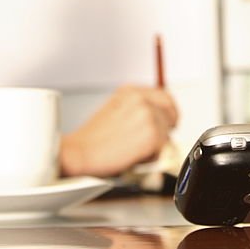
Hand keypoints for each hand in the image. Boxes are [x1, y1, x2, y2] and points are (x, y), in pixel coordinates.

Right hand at [61, 86, 178, 176]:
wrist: (78, 154)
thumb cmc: (91, 140)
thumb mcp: (114, 112)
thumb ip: (136, 111)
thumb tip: (157, 121)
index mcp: (130, 91)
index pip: (164, 97)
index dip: (167, 113)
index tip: (167, 123)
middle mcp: (140, 98)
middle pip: (171, 114)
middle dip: (165, 130)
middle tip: (153, 143)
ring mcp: (147, 115)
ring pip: (168, 133)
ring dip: (156, 145)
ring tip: (133, 150)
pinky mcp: (152, 134)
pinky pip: (164, 149)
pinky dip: (153, 157)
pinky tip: (134, 157)